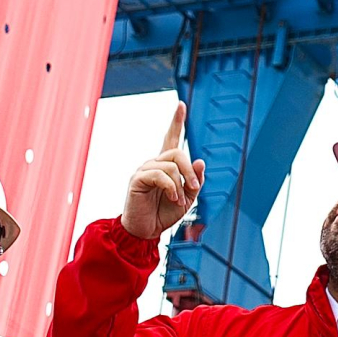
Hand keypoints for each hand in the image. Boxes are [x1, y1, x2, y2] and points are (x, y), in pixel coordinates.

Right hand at [122, 103, 204, 244]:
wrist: (146, 231)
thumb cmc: (164, 214)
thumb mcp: (187, 198)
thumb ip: (195, 181)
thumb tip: (200, 160)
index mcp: (166, 165)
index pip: (171, 139)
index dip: (176, 122)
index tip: (181, 105)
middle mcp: (154, 163)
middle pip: (177, 152)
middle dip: (190, 170)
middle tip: (194, 188)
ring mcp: (145, 169)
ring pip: (171, 164)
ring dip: (181, 183)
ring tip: (180, 199)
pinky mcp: (138, 179)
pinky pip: (159, 175)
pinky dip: (171, 187)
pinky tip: (172, 198)